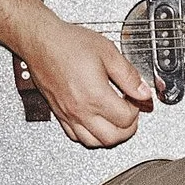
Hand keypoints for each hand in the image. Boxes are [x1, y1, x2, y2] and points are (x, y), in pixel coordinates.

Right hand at [19, 17, 152, 147]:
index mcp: (95, 95)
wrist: (41, 42)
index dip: (137, 108)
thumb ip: (128, 75)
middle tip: (131, 112)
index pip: (126, 118)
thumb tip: (143, 92)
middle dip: (128, 128)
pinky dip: (89, 135)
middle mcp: (81, 109)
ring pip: (94, 142)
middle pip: (112, 137)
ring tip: (116, 120)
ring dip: (110, 135)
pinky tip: (95, 122)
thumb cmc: (68, 43)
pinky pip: (75, 136)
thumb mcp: (108, 52)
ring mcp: (68, 114)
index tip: (136, 98)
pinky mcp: (59, 113)